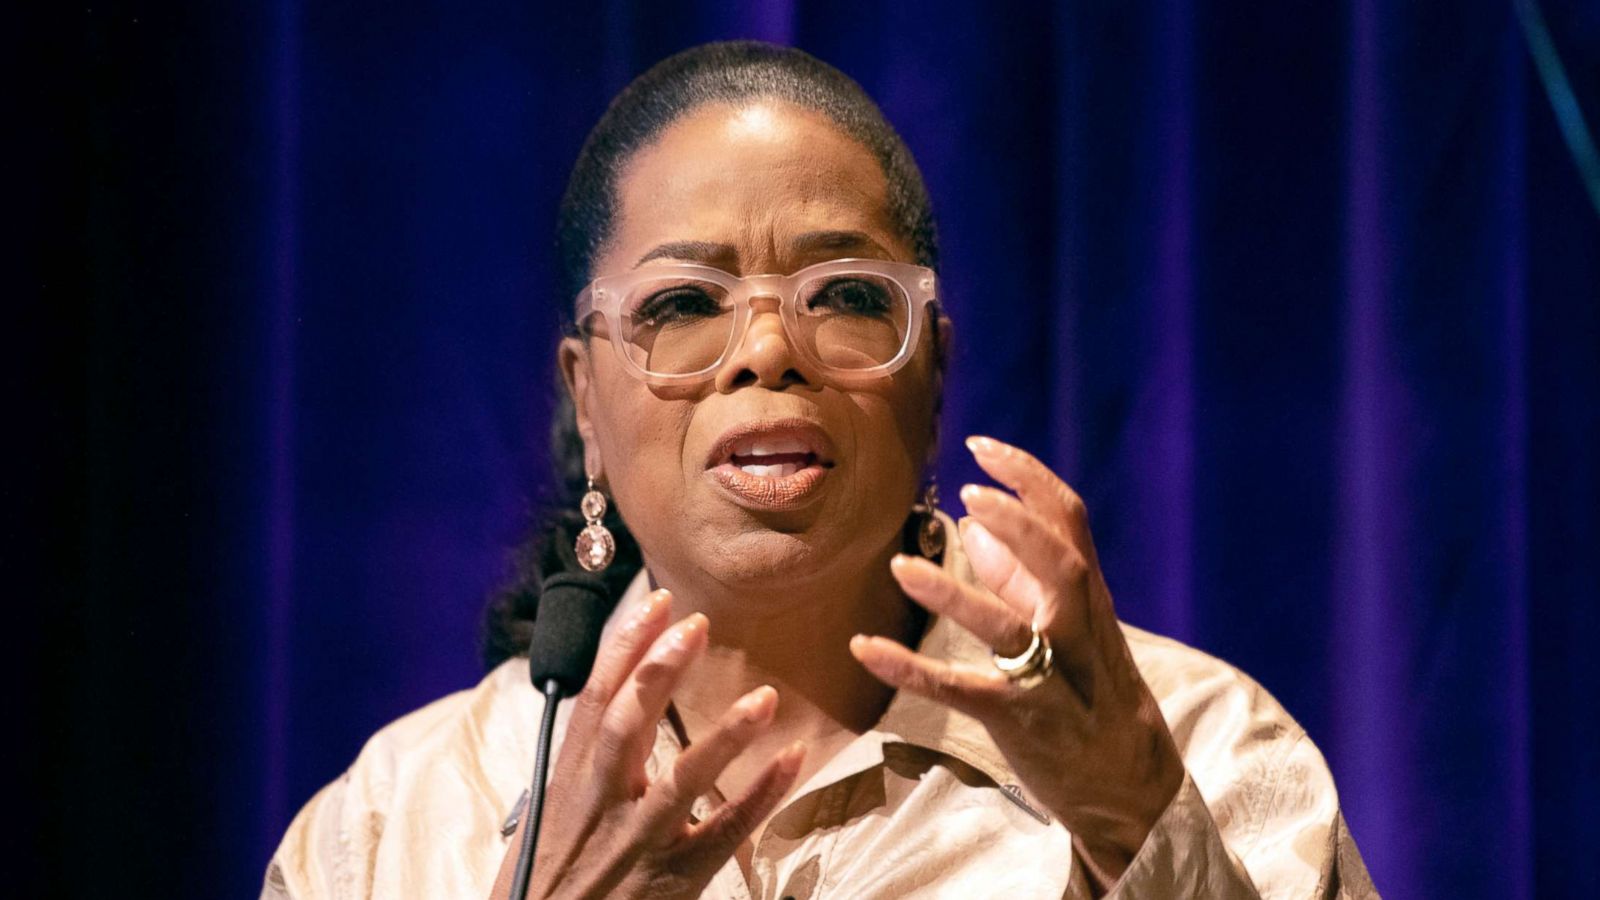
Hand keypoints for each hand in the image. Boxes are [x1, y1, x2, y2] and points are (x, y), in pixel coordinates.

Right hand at [490, 590, 804, 899]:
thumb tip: (608, 719)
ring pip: (681, 780)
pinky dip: (761, 796)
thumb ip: (582, 771)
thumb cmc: (540, 889)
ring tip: (765, 696)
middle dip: (659, 668)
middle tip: (697, 623)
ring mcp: (637, 843)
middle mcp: (599, 805)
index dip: (625, 645)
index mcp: (569, 783)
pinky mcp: (672, 882)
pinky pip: (724, 834)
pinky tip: (792, 759)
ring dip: (725, 734)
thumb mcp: (549, 821)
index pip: (595, 698)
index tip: (657, 602)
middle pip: (626, 722)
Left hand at [850, 436, 1184, 884]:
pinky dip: (913, 669)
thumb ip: (1021, 577)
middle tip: (970, 495)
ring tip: (900, 568)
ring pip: (1009, 631)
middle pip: (1062, 567)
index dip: (1029, 480)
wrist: (1131, 787)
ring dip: (955, 596)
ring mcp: (1052, 679)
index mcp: (1088, 599)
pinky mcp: (1020, 722)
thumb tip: (974, 526)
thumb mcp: (1069, 629)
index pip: (1070, 523)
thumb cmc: (1092, 695)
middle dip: (1022, 527)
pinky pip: (963, 692)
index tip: (982, 447)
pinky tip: (864, 648)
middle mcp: (1077, 632)